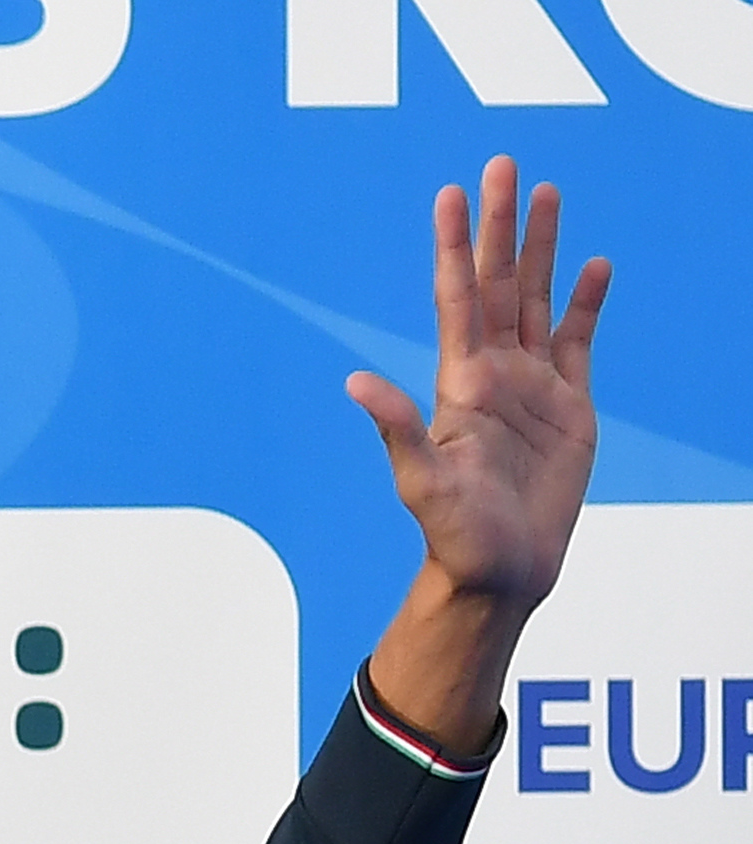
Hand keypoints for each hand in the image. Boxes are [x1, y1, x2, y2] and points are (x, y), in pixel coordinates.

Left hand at [352, 160, 609, 756]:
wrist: (502, 574)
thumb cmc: (458, 537)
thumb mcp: (424, 483)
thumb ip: (398, 430)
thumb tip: (355, 382)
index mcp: (462, 384)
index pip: (458, 299)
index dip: (456, 246)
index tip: (452, 193)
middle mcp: (497, 375)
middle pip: (499, 284)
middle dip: (501, 226)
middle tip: (503, 165)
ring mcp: (534, 388)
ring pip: (537, 301)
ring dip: (542, 249)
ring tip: (548, 193)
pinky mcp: (569, 408)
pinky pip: (578, 343)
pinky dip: (586, 304)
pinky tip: (594, 266)